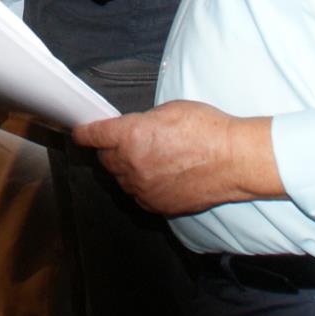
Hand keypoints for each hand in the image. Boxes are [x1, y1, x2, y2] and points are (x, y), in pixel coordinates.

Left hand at [72, 101, 278, 214]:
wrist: (234, 159)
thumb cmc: (208, 130)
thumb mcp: (168, 110)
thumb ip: (142, 121)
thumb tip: (132, 129)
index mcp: (131, 136)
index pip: (94, 136)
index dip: (84, 133)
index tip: (79, 134)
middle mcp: (132, 164)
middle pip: (105, 160)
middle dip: (109, 150)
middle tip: (122, 143)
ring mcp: (144, 188)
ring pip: (120, 180)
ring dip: (125, 169)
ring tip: (147, 159)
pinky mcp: (157, 205)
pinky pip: (138, 195)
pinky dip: (141, 186)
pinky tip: (156, 176)